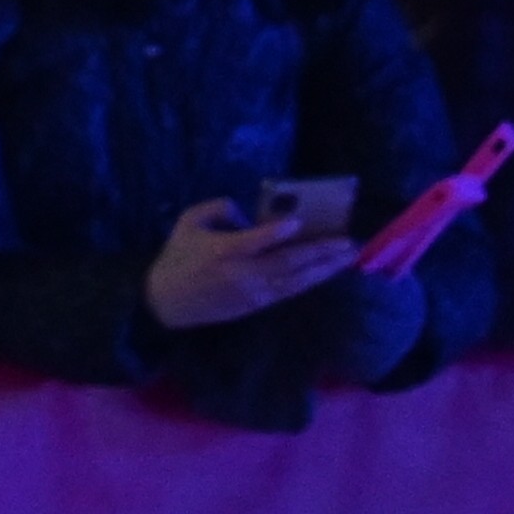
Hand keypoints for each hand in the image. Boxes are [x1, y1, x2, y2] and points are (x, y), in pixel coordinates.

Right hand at [144, 198, 356, 330]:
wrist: (164, 303)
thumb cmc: (177, 259)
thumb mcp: (187, 223)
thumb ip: (216, 208)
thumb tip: (245, 211)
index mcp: (222, 251)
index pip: (254, 241)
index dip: (276, 232)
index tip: (297, 223)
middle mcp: (242, 273)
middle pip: (286, 262)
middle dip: (319, 251)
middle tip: (347, 241)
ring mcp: (251, 291)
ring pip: (294, 280)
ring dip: (324, 269)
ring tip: (348, 257)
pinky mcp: (256, 304)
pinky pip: (288, 292)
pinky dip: (310, 281)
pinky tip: (327, 272)